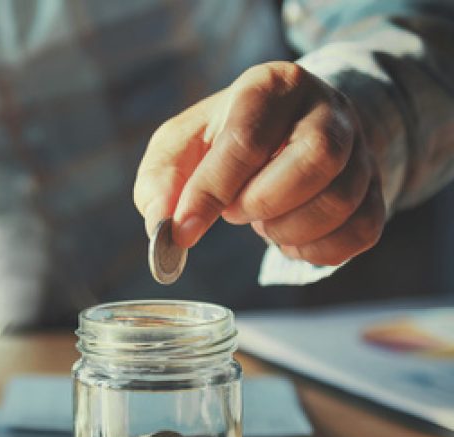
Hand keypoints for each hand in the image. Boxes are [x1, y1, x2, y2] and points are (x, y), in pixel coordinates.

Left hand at [134, 61, 384, 265]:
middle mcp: (327, 109)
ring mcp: (360, 148)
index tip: (183, 231)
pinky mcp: (375, 188)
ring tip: (261, 221)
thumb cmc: (224, 138)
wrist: (285, 129)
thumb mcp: (181, 145)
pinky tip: (290, 238)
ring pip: (340, 201)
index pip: (247, 141)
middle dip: (261, 202)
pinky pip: (361, 231)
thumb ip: (162, 180)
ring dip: (286, 229)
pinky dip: (316, 250)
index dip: (211, 193)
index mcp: (271, 86)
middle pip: (315, 160)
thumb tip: (163, 222)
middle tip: (235, 212)